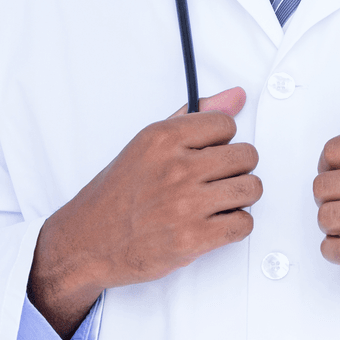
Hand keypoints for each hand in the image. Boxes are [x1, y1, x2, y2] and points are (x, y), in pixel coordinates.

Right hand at [29, 86, 260, 338]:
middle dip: (236, 169)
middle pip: (246, 156)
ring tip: (218, 202)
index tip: (208, 154)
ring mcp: (185, 204)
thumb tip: (237, 96)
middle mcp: (175, 167)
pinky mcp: (193, 239)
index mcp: (162, 138)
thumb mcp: (148, 145)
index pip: (227, 124)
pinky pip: (243, 223)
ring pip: (251, 189)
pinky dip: (235, 225)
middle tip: (216, 181)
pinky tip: (215, 223)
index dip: (222, 141)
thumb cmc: (117, 194)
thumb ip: (195, 116)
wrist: (87, 243)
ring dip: (240, 197)